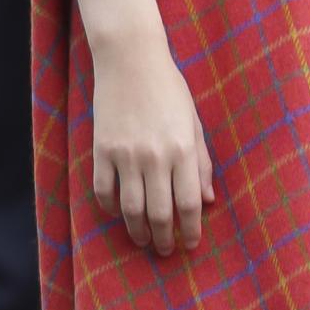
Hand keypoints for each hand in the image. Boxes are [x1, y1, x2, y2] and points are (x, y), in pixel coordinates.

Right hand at [92, 29, 215, 255]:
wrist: (130, 58)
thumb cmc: (168, 88)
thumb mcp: (193, 121)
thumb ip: (201, 162)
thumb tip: (208, 200)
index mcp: (183, 148)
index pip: (189, 204)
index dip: (191, 230)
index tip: (192, 243)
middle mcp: (155, 156)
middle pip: (159, 214)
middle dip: (164, 239)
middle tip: (166, 250)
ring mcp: (126, 154)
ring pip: (131, 210)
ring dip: (138, 232)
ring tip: (144, 239)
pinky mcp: (102, 150)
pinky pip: (104, 192)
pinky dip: (111, 208)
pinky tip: (119, 213)